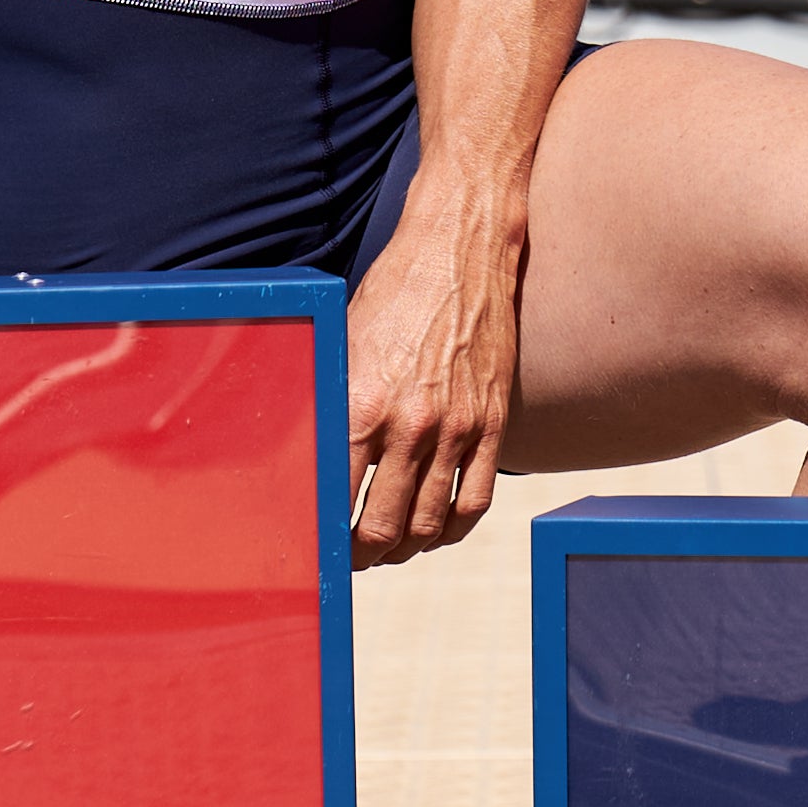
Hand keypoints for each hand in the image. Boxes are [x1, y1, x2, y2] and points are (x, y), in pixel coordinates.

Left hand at [344, 209, 525, 567]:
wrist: (461, 249)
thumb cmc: (394, 290)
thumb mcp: (346, 344)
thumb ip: (335, 405)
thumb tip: (314, 459)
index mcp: (364, 404)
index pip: (336, 499)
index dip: (323, 536)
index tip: (316, 546)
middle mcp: (412, 423)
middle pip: (381, 526)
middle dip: (359, 554)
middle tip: (348, 557)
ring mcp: (459, 427)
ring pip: (427, 524)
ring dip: (402, 549)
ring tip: (387, 549)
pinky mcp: (494, 422)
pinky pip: (475, 500)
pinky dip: (451, 530)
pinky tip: (434, 532)